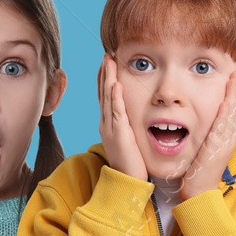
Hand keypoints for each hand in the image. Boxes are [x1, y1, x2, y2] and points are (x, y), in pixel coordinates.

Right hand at [98, 54, 146, 178]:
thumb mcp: (128, 140)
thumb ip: (128, 126)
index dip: (106, 77)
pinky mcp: (119, 134)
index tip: (108, 62)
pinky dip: (115, 97)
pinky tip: (115, 84)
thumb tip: (132, 117)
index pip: (105, 95)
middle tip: (106, 54)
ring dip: (108, 78)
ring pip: (107, 98)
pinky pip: (116, 112)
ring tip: (108, 61)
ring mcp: (110, 128)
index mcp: (109, 123)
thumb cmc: (131, 162)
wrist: (126, 181)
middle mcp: (106, 123)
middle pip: (103, 92)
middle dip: (105, 72)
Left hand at [180, 68, 235, 198]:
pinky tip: (226, 102)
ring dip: (235, 96)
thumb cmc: (198, 173)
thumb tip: (208, 125)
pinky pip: (222, 128)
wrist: (199, 193)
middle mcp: (229, 139)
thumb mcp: (206, 149)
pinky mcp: (217, 149)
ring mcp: (225, 144)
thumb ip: (209, 136)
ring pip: (233, 116)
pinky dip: (225, 114)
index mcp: (227, 138)